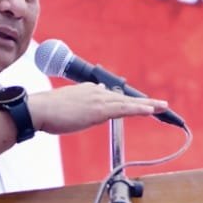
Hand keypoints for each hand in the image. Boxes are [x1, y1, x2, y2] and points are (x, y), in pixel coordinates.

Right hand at [26, 83, 168, 134]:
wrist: (38, 109)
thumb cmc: (48, 110)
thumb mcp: (69, 103)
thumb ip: (82, 102)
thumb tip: (94, 99)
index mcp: (90, 91)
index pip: (114, 97)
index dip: (130, 102)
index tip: (144, 105)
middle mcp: (97, 92)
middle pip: (126, 98)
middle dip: (145, 102)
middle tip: (162, 106)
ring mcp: (98, 100)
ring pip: (128, 102)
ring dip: (148, 105)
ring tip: (163, 108)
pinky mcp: (98, 109)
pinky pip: (124, 109)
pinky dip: (138, 109)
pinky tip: (150, 111)